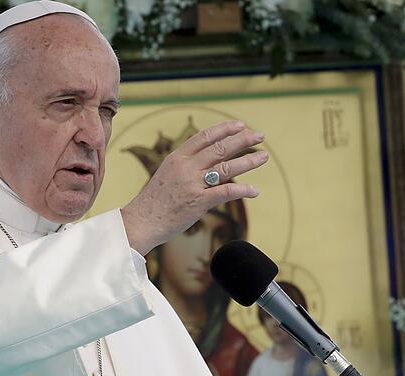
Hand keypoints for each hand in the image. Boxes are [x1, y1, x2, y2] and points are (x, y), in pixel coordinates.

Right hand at [120, 120, 267, 254]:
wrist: (141, 221)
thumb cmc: (154, 201)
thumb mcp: (166, 174)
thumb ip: (186, 166)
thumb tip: (206, 161)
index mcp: (177, 157)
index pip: (204, 136)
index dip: (224, 129)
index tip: (240, 125)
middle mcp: (186, 167)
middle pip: (220, 148)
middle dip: (243, 140)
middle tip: (259, 135)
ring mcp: (192, 184)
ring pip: (227, 167)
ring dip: (248, 161)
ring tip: (263, 156)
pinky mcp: (198, 202)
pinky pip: (226, 193)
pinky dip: (243, 190)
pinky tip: (255, 190)